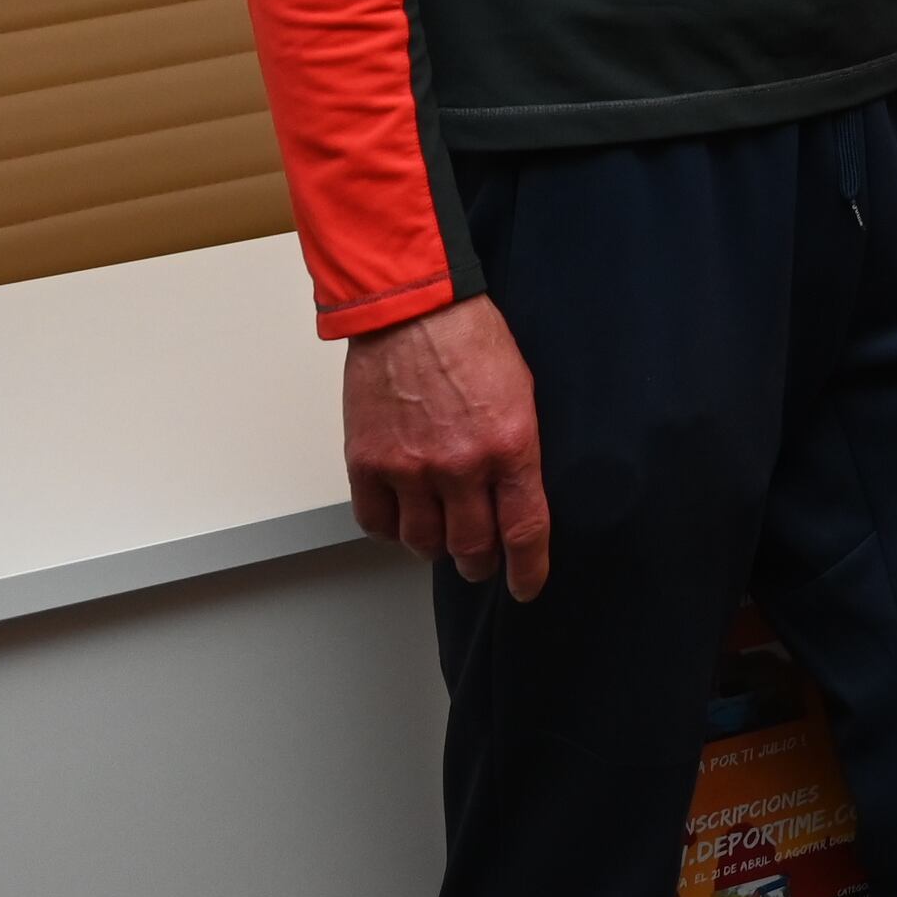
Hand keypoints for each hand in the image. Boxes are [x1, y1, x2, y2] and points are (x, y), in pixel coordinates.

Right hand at [345, 296, 548, 599]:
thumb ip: (517, 451)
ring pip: (422, 543)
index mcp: (510, 445)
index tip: (526, 586)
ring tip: (441, 535)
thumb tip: (514, 496)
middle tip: (481, 562)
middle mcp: (460, 465)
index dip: (528, 569)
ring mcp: (410, 468)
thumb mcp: (522, 393)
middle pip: (471, 547)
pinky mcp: (368, 464)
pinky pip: (377, 524)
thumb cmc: (472, 340)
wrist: (413, 309)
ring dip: (435, 548)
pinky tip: (403, 516)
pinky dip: (392, 529)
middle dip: (480, 564)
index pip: (524, 530)